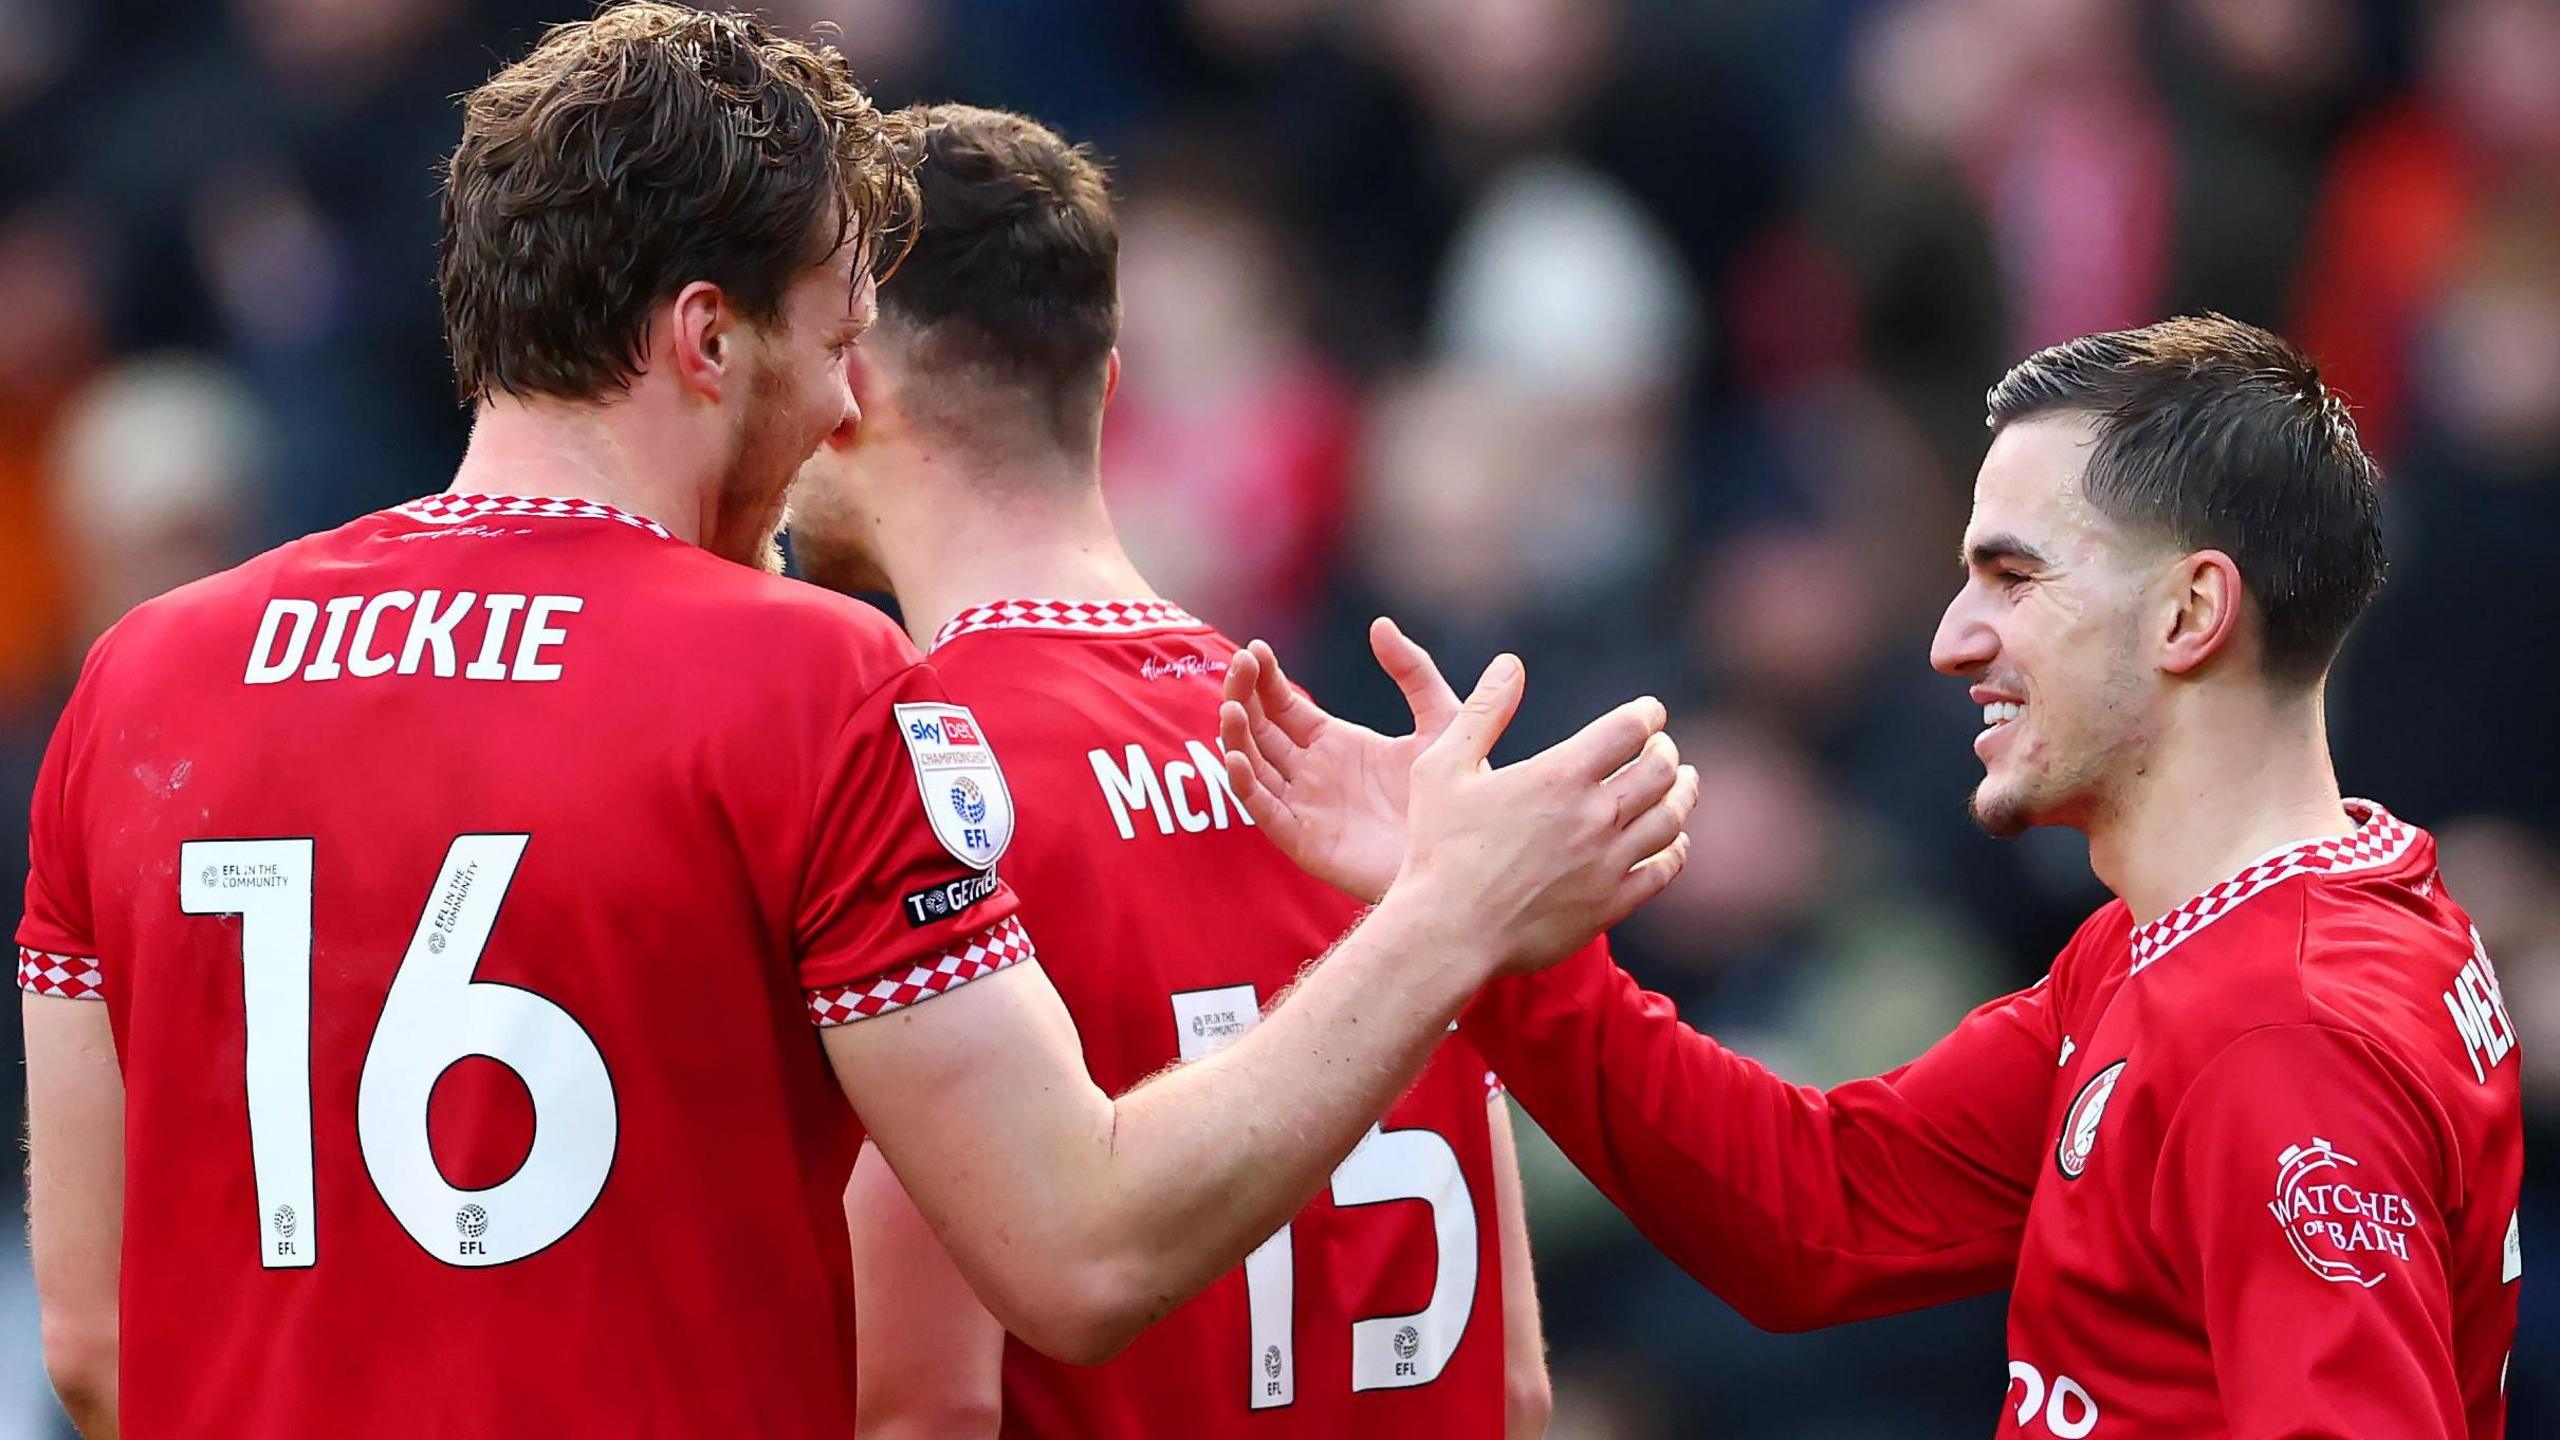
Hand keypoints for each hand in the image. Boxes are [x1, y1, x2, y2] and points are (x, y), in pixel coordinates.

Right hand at [1217, 617, 1457, 901]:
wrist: (1466, 858)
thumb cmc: (1457, 797)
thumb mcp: (1441, 720)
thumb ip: (1414, 673)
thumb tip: (1379, 625)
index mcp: (1335, 743)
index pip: (1283, 705)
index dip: (1265, 678)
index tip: (1255, 649)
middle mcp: (1312, 773)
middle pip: (1260, 729)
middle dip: (1244, 696)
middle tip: (1240, 663)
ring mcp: (1305, 806)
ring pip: (1254, 765)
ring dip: (1236, 736)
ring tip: (1232, 706)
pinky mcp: (1306, 841)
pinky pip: (1265, 812)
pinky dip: (1246, 786)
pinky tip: (1239, 759)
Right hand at [1388, 653, 1696, 975]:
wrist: (1447, 933)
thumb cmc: (1437, 848)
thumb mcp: (1442, 767)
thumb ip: (1482, 712)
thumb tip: (1509, 664)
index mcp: (1559, 777)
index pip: (1629, 729)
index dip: (1647, 714)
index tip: (1650, 712)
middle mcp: (1594, 816)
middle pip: (1660, 770)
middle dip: (1666, 751)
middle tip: (1662, 747)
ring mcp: (1607, 863)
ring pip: (1671, 818)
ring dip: (1683, 794)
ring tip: (1683, 783)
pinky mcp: (1610, 905)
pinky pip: (1663, 870)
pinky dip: (1675, 849)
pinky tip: (1673, 841)